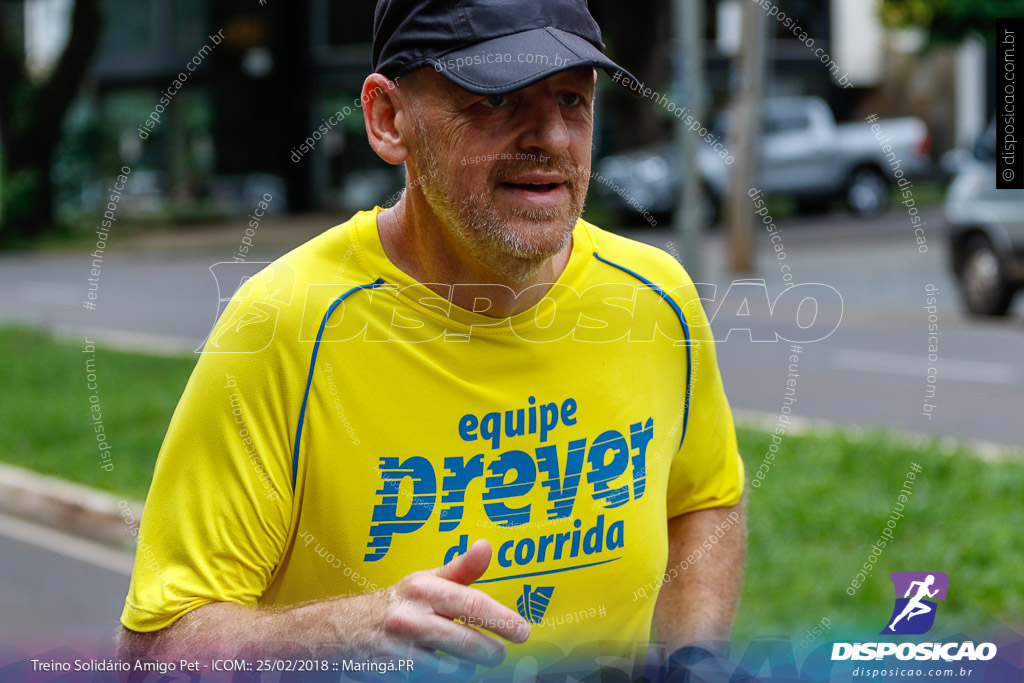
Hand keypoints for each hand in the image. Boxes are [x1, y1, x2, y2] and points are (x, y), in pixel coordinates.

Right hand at [372, 539, 530, 667]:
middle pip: (468, 642)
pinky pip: (434, 681)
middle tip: (498, 653)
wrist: (346, 628)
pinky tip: (444, 668)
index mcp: (424, 589)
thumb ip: (461, 569)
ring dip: (468, 668)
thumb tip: (487, 547)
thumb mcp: (426, 580)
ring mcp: (401, 649)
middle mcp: (411, 617)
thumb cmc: (399, 602)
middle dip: (492, 652)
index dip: (503, 619)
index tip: (523, 631)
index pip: (473, 605)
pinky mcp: (394, 674)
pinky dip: (446, 678)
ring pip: (455, 669)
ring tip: (467, 659)